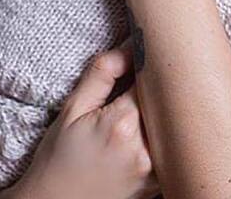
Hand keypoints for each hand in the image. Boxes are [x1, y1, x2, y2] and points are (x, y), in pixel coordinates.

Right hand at [9, 47, 158, 198]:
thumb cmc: (58, 156)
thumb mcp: (72, 109)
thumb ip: (102, 73)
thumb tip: (129, 46)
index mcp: (122, 123)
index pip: (152, 79)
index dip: (149, 66)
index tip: (144, 60)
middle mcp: (143, 147)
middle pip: (168, 102)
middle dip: (159, 88)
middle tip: (144, 84)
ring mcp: (152, 169)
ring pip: (172, 125)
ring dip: (163, 112)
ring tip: (143, 109)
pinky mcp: (156, 183)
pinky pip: (169, 149)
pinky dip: (163, 136)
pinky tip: (144, 133)